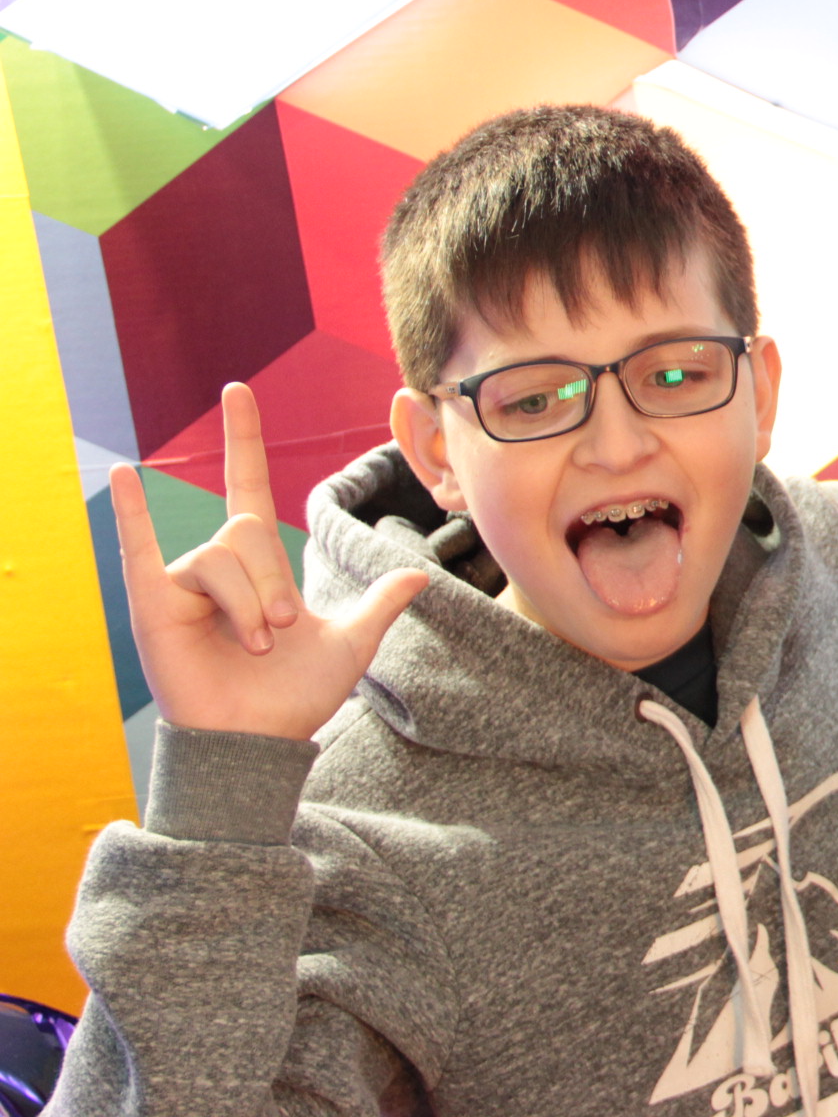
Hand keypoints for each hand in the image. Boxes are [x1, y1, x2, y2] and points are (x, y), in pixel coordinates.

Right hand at [114, 384, 426, 742]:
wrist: (260, 741)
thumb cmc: (294, 699)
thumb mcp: (350, 643)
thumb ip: (379, 603)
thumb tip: (420, 574)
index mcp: (259, 566)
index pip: (247, 484)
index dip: (244, 439)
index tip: (239, 390)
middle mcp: (218, 566)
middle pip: (247, 531)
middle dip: (272, 580)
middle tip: (280, 630)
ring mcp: (184, 585)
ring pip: (220, 556)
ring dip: (248, 602)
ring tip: (254, 642)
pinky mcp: (154, 606)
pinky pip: (140, 549)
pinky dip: (129, 512)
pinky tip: (122, 475)